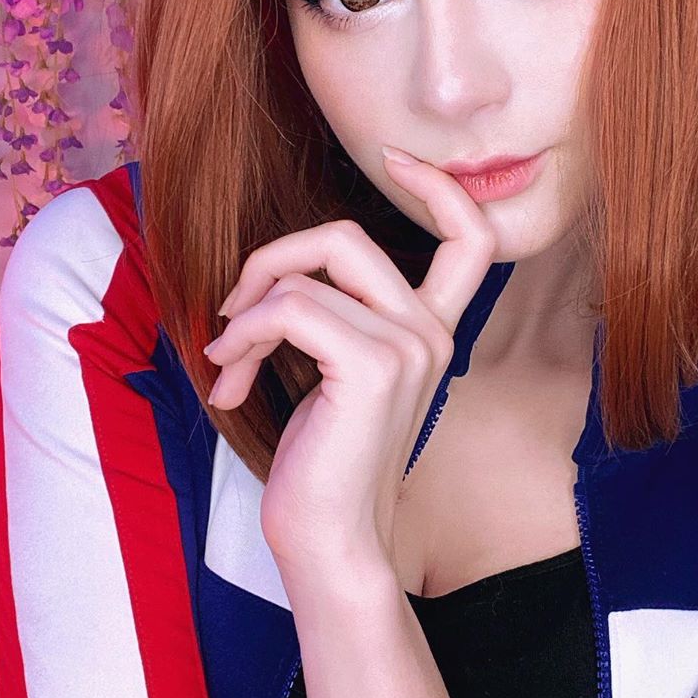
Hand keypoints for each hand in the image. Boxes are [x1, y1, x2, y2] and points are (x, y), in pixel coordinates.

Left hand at [202, 144, 495, 581]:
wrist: (330, 541)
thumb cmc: (324, 460)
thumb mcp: (337, 371)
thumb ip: (334, 314)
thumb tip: (270, 276)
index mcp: (432, 329)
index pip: (470, 236)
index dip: (438, 186)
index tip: (397, 157)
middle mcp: (432, 331)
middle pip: (348, 235)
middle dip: (274, 256)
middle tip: (235, 307)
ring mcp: (410, 345)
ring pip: (310, 272)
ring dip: (248, 310)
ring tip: (228, 357)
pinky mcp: (373, 366)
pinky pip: (292, 309)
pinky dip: (246, 335)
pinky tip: (231, 379)